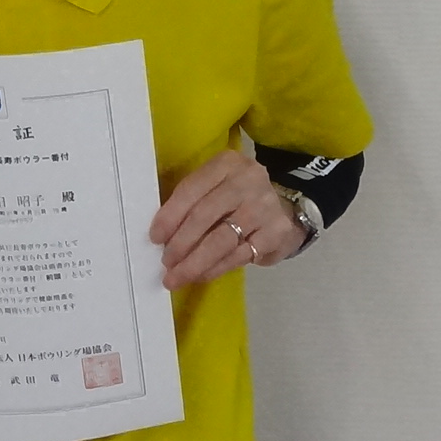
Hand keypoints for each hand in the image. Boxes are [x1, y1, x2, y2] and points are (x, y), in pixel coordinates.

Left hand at [148, 150, 303, 289]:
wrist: (285, 206)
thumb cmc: (238, 198)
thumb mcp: (216, 185)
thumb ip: (192, 201)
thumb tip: (162, 234)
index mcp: (226, 164)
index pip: (191, 189)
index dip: (170, 216)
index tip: (155, 238)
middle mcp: (248, 180)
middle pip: (205, 215)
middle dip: (180, 243)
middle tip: (166, 263)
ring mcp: (264, 207)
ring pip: (221, 240)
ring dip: (194, 262)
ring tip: (177, 276)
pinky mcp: (276, 233)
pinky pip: (238, 255)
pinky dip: (215, 268)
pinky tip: (201, 275)